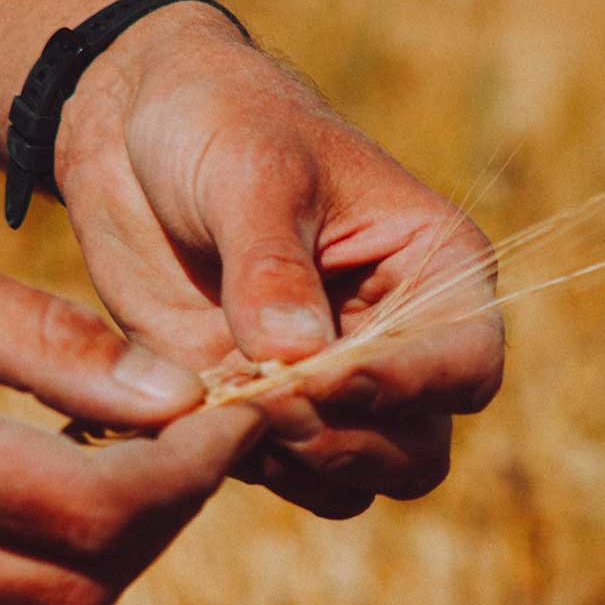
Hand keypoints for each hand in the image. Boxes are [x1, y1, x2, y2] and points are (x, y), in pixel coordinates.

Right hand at [0, 179, 262, 604]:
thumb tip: (175, 398)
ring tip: (126, 483)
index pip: (86, 508)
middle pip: (71, 587)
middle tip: (189, 447)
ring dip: (102, 575)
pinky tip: (46, 528)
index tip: (231, 422)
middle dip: (159, 521)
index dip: (185, 475)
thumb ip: (52, 340)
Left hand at [49, 5, 504, 517]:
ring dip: (293, 465)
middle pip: (417, 450)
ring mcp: (335, 386)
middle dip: (343, 441)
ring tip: (226, 401)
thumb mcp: (253, 173)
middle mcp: (402, 342)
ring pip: (356, 481)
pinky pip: (284, 478)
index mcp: (436, 270)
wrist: (138, 131)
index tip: (321, 377)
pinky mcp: (268, 409)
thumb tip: (298, 358)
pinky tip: (197, 409)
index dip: (408, 387)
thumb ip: (273, 266)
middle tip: (263, 400)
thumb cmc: (224, 122)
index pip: (466, 364)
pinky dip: (244, 465)